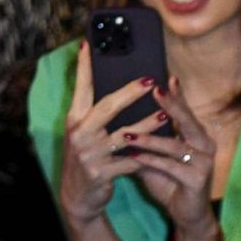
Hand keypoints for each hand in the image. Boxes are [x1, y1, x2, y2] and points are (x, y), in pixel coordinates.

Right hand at [59, 41, 169, 227]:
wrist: (80, 196)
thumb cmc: (90, 157)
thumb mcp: (88, 134)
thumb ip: (98, 114)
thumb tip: (120, 87)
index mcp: (75, 120)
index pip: (80, 88)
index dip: (85, 67)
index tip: (90, 44)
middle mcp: (79, 133)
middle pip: (107, 108)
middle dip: (129, 93)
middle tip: (150, 80)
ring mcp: (89, 154)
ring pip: (124, 136)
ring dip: (147, 125)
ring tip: (165, 114)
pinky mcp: (101, 173)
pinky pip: (131, 162)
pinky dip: (148, 157)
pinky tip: (163, 151)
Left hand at [126, 76, 219, 240]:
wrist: (187, 214)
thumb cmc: (171, 181)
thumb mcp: (157, 155)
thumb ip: (147, 137)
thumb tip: (122, 116)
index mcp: (197, 136)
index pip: (185, 112)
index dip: (176, 95)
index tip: (164, 77)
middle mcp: (206, 146)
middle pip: (188, 122)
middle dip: (171, 105)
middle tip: (154, 89)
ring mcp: (204, 163)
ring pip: (175, 146)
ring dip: (149, 139)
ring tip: (127, 134)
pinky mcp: (197, 180)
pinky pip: (171, 167)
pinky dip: (151, 161)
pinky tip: (135, 158)